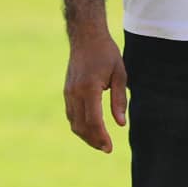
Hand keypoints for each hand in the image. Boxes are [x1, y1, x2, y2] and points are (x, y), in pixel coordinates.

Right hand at [64, 33, 127, 152]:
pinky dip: (79, 125)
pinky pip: (71, 114)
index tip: (109, 148)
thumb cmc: (106, 53)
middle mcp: (75, 92)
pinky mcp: (66, 91)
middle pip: (81, 125)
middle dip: (93, 140)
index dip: (101, 137)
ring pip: (73, 122)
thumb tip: (121, 124)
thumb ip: (120, 100)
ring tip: (99, 142)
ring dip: (85, 135)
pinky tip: (90, 129)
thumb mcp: (120, 74)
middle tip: (106, 149)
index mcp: (89, 88)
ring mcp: (68, 92)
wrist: (86, 37)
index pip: (93, 120)